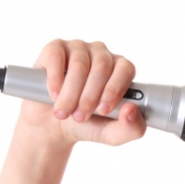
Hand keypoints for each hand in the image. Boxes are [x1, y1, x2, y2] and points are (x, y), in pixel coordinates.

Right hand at [19, 39, 146, 145]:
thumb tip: (131, 109)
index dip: (115, 89)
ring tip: (64, 112)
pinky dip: (55, 80)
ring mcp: (79, 49)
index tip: (103, 110)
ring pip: (79, 65)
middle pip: (102, 67)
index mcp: (121, 70)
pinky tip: (54, 95)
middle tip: (80, 117)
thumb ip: (131, 128)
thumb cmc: (87, 125)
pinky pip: (57, 57)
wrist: (53, 125)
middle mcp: (102, 55)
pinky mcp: (56, 48)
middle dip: (90, 97)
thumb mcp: (112, 135)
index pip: (125, 69)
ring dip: (71, 94)